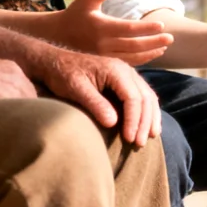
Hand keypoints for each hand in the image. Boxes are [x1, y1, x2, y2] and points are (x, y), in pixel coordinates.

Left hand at [24, 45, 161, 147]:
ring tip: (149, 137)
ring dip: (150, 118)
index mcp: (115, 70)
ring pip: (148, 96)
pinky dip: (148, 112)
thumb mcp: (76, 89)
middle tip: (139, 144)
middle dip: (144, 122)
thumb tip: (113, 123)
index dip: (133, 120)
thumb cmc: (63, 75)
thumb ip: (95, 104)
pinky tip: (148, 126)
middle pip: (145, 98)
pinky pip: (144, 96)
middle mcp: (126, 70)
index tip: (128, 139)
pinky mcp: (124, 82)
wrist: (56, 62)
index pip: (133, 97)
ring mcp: (127, 75)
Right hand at [50, 0, 173, 64]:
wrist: (58, 36)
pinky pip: (125, 63)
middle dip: (153, 42)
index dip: (146, 28)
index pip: (128, 29)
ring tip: (164, 47)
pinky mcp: (104, 62)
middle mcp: (103, 44)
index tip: (162, 25)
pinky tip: (151, 54)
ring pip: (131, 58)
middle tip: (171, 38)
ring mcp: (103, 56)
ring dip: (149, 53)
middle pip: (134, 45)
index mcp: (101, 27)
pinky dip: (140, 60)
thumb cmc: (75, 14)